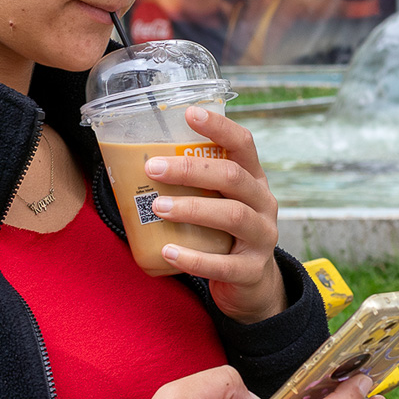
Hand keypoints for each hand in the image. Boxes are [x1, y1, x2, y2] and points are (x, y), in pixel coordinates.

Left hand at [145, 106, 284, 322]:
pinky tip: (168, 251)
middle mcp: (263, 203)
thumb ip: (194, 186)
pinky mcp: (252, 270)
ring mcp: (262, 237)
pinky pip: (223, 264)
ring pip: (233, 216)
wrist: (252, 285)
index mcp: (254, 180)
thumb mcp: (218, 203)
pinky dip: (194, 258)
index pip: (243, 144)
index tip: (189, 112)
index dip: (219, 127)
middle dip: (192, 170)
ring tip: (158, 207)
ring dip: (192, 209)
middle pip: (234, 177)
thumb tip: (134, 163)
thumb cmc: (223, 234)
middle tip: (153, 168)